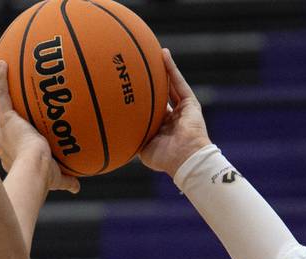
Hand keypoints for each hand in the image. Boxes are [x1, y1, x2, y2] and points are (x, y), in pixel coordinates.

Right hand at [0, 61, 77, 192]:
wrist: (35, 170)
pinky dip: (2, 77)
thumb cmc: (43, 179)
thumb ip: (66, 182)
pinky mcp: (7, 118)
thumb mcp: (55, 180)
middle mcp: (0, 141)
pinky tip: (3, 63)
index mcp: (7, 154)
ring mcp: (1, 129)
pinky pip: (3, 93)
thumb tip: (77, 188)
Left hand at [139, 49, 210, 175]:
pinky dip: (172, 68)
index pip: (151, 109)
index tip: (129, 86)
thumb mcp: (142, 148)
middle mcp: (172, 118)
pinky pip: (179, 83)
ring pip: (170, 85)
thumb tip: (114, 132)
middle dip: (152, 80)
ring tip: (152, 52)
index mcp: (161, 129)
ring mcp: (183, 110)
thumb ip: (132, 138)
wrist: (184, 159)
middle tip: (139, 65)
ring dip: (163, 69)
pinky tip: (163, 54)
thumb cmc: (163, 158)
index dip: (142, 98)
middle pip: (161, 94)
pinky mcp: (191, 103)